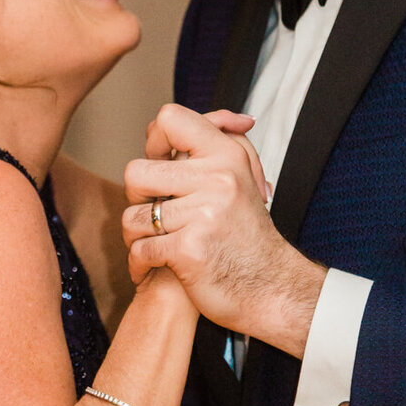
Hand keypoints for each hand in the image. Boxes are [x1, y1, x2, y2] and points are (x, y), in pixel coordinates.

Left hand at [123, 105, 325, 354]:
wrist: (272, 288)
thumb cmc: (249, 236)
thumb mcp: (244, 179)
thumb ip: (224, 143)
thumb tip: (210, 117)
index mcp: (227, 156)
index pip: (170, 118)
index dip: (154, 142)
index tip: (162, 164)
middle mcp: (217, 180)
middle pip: (136, 173)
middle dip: (137, 198)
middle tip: (155, 213)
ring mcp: (203, 214)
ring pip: (132, 216)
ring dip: (136, 236)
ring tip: (153, 244)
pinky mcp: (189, 249)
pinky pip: (140, 249)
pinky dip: (140, 265)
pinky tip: (152, 269)